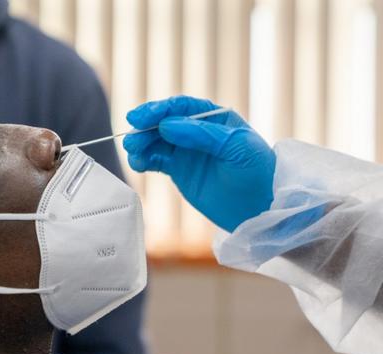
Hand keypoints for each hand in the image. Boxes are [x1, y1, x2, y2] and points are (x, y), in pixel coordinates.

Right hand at [123, 96, 275, 231]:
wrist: (260, 207)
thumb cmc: (257, 172)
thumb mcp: (235, 148)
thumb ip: (201, 135)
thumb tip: (166, 126)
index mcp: (214, 118)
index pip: (181, 108)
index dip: (159, 110)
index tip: (140, 118)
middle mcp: (196, 131)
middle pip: (163, 123)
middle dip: (145, 128)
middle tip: (131, 139)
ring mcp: (186, 151)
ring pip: (155, 141)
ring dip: (141, 145)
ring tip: (133, 154)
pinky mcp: (178, 170)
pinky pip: (155, 161)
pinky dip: (144, 161)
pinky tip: (138, 164)